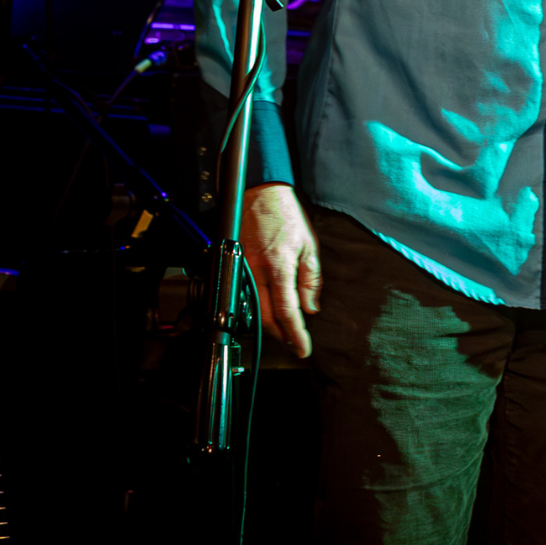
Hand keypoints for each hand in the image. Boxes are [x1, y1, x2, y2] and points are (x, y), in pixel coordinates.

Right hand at [242, 182, 321, 358]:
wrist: (260, 195)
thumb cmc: (287, 217)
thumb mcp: (309, 246)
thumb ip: (310, 279)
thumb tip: (310, 307)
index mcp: (279, 266)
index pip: (287, 310)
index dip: (295, 333)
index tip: (303, 349)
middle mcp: (257, 271)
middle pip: (265, 317)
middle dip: (281, 336)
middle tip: (296, 344)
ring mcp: (242, 269)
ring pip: (252, 310)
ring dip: (269, 326)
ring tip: (286, 332)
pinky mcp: (235, 266)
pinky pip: (244, 296)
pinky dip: (257, 310)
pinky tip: (269, 313)